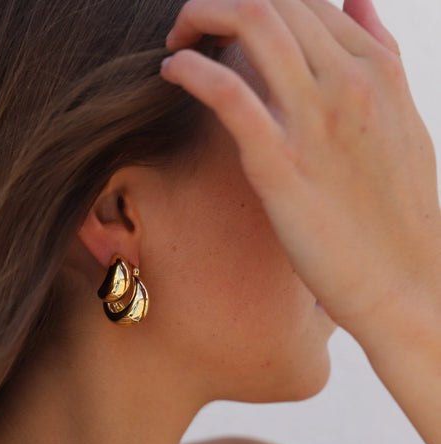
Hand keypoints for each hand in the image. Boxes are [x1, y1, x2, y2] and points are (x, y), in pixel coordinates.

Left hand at [161, 0, 440, 336]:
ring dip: (201, 14)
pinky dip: (191, 70)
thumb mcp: (403, 122)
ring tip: (177, 41)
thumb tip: (359, 0)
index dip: (258, 1)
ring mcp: (315, 121)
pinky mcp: (282, 166)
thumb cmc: (400, 214)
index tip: (228, 26)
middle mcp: (348, 82)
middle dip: (221, 0)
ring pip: (253, 21)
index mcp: (377, 69)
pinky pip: (228, 94)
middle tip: (192, 29)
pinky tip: (172, 72)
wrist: (402, 282)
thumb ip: (381, 57)